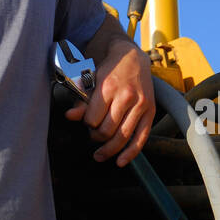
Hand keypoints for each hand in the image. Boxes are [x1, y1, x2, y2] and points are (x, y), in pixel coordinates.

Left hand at [64, 38, 154, 166]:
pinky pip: (141, 138)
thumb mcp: (90, 80)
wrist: (131, 57)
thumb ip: (81, 100)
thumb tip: (70, 117)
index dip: (86, 124)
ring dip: (108, 149)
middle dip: (95, 136)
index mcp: (108, 87)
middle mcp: (126, 96)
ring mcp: (140, 105)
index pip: (92, 119)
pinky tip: (120, 161)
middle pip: (106, 130)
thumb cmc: (108, 70)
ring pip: (122, 137)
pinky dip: (131, 153)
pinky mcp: (150, 111)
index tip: (87, 121)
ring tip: (99, 154)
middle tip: (92, 134)